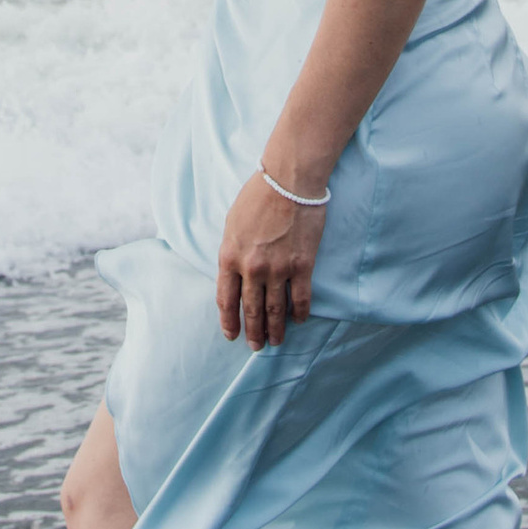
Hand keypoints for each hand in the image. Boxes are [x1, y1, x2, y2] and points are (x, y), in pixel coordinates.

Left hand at [217, 170, 326, 350]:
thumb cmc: (257, 197)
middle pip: (251, 309)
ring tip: (276, 342)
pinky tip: (299, 321)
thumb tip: (234, 274)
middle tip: (256, 346)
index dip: (229, 321)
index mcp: (229, 256)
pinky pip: (300, 297)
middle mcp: (251, 268)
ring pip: (275, 309)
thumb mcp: (231, 224)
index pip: (226, 299)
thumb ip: (232, 253)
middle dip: (253, 332)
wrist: (288, 182)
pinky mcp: (301, 265)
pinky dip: (300, 312)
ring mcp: (278, 269)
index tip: (231, 335)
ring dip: (275, 329)